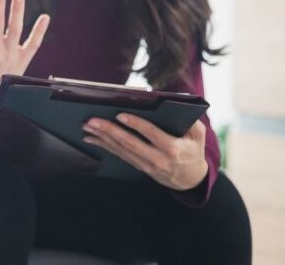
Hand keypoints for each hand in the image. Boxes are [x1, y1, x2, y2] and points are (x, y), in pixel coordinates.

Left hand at [82, 115, 208, 190]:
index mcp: (172, 148)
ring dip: (101, 137)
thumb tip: (179, 104)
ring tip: (87, 126)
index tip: (120, 115)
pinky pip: (119, 155)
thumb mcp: (198, 136)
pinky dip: (104, 146)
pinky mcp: (138, 166)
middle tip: (92, 120)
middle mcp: (157, 158)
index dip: (135, 124)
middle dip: (109, 131)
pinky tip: (91, 139)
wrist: (191, 180)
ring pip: (121, 150)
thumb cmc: (193, 150)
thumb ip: (192, 121)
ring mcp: (146, 165)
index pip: (151, 134)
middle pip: (130, 143)